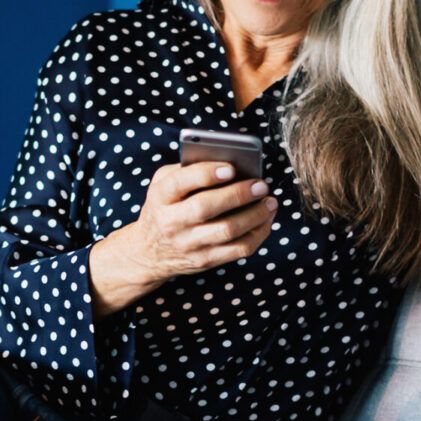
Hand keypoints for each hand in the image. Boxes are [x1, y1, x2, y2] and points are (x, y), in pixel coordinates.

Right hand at [121, 159, 278, 290]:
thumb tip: (228, 161)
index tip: (231, 168)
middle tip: (261, 185)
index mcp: (161, 197)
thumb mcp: (163, 183)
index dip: (206, 174)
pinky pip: (238, 249)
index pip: (180, 183)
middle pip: (205, 208)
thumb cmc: (165, 207)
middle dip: (237, 194)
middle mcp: (171, 222)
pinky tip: (266, 220)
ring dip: (255, 215)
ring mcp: (188, 244)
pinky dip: (258, 233)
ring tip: (270, 201)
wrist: (150, 252)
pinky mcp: (205, 260)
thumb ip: (188, 170)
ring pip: (227, 230)